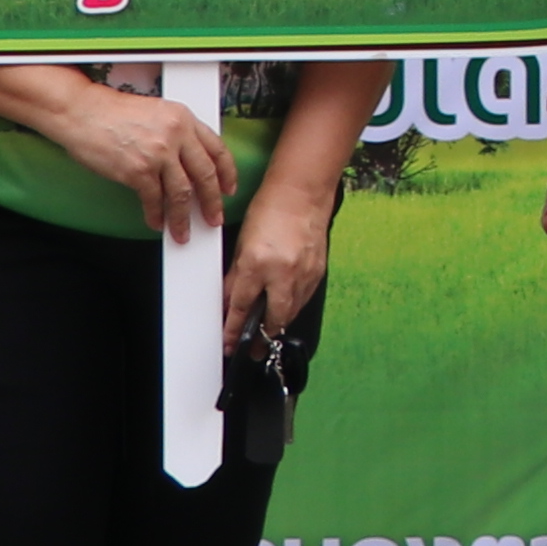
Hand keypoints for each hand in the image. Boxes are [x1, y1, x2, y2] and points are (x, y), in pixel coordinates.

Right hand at [46, 85, 231, 239]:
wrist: (82, 112)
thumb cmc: (112, 112)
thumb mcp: (157, 112)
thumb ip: (177, 132)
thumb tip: (188, 161)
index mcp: (184, 118)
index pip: (217, 150)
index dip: (227, 173)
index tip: (228, 189)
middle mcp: (176, 134)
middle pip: (205, 175)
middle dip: (212, 202)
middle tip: (214, 218)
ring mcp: (158, 153)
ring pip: (182, 194)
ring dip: (183, 218)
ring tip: (183, 232)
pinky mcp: (137, 171)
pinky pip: (154, 200)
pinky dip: (156, 215)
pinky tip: (156, 222)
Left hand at [230, 173, 336, 340]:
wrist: (302, 195)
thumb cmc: (270, 212)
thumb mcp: (242, 246)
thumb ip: (236, 278)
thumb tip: (228, 302)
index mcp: (257, 264)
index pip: (242, 307)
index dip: (233, 329)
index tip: (229, 343)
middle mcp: (282, 273)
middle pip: (272, 319)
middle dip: (262, 338)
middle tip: (254, 351)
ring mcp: (304, 274)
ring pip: (290, 313)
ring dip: (278, 325)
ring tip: (267, 335)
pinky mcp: (318, 273)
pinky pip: (303, 299)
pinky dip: (293, 308)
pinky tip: (285, 310)